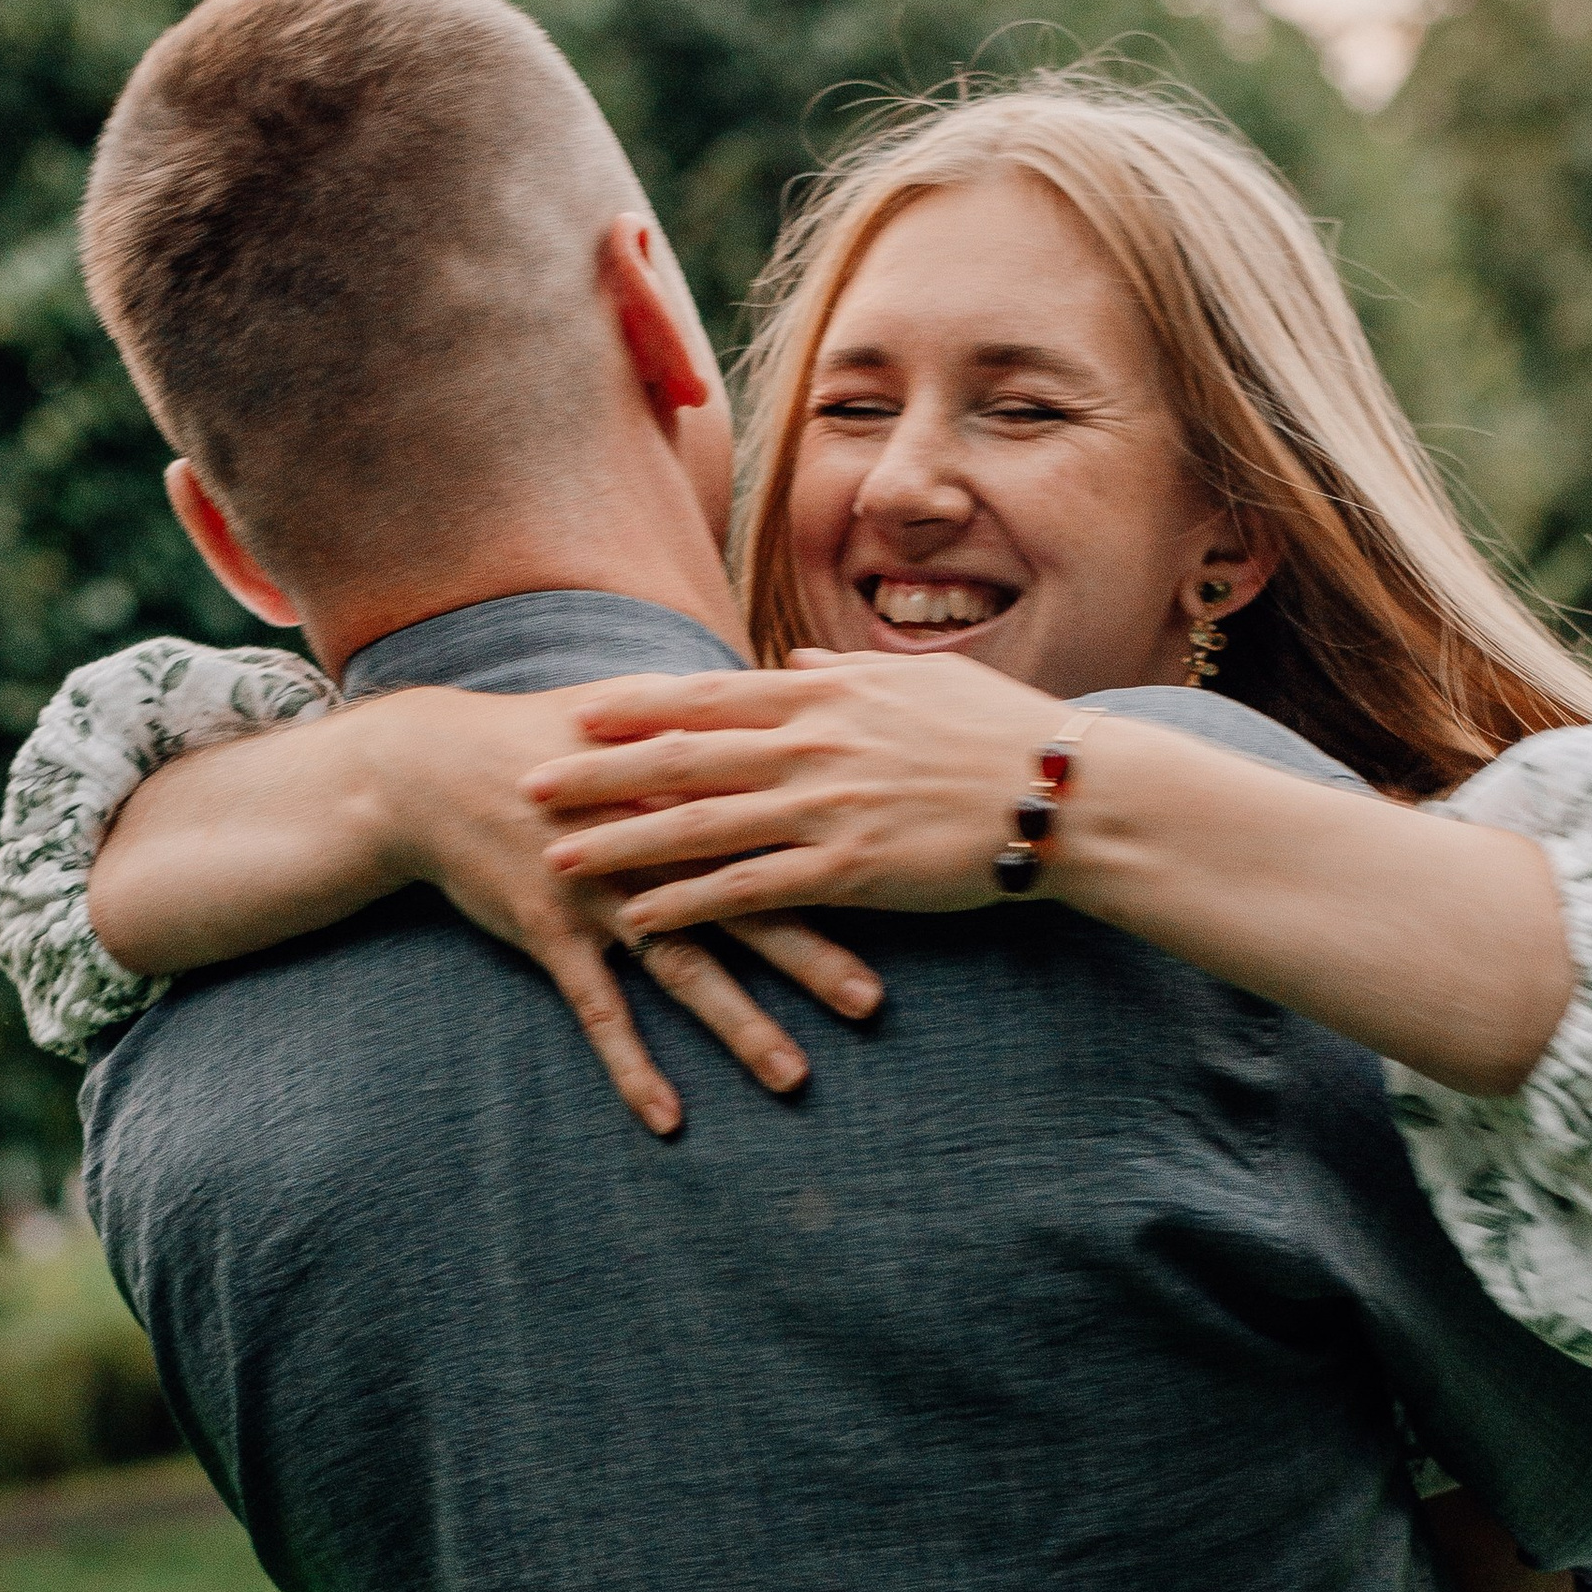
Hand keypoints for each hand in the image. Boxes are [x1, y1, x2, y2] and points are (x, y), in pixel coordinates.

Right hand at [359, 687, 886, 1137]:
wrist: (428, 768)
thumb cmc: (540, 739)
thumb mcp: (627, 711)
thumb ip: (709, 719)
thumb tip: (784, 692)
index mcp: (678, 785)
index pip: (773, 824)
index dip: (834, 858)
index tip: (895, 889)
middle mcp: (645, 840)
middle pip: (743, 902)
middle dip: (809, 956)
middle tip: (872, 1004)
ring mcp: (596, 890)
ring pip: (682, 967)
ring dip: (738, 1026)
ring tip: (792, 1077)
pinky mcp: (548, 931)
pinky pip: (598, 1011)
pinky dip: (632, 1065)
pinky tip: (668, 1119)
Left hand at [518, 655, 1069, 939]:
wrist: (1064, 793)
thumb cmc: (1002, 735)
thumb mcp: (921, 683)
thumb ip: (849, 680)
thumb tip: (801, 670)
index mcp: (827, 695)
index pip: (712, 696)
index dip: (638, 706)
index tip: (576, 710)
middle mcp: (813, 744)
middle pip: (682, 756)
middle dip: (597, 771)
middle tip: (527, 782)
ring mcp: (827, 807)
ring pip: (699, 824)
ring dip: (619, 842)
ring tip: (555, 857)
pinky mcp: (849, 870)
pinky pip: (748, 890)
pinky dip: (687, 905)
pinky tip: (636, 921)